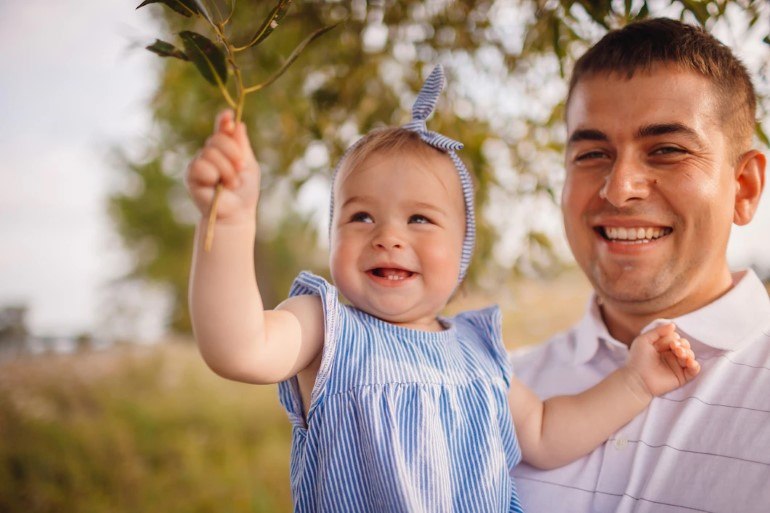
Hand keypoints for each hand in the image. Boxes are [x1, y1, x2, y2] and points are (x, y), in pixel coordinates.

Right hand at [186, 110, 259, 224]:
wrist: (237, 213)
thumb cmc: (244, 192)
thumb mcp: (248, 165)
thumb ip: (241, 145)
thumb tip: (238, 123)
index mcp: (225, 150)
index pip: (222, 130)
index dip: (223, 121)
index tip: (229, 115)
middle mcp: (210, 154)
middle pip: (217, 139)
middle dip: (233, 153)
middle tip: (240, 169)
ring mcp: (199, 163)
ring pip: (210, 152)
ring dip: (226, 170)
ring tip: (230, 184)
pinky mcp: (191, 175)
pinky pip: (201, 165)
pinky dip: (213, 175)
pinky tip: (216, 186)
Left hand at [626, 323, 700, 398]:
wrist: (637, 379)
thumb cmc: (637, 359)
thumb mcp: (644, 340)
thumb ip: (658, 331)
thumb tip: (673, 325)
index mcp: (662, 347)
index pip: (675, 338)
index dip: (674, 338)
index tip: (669, 342)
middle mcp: (671, 356)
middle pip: (685, 346)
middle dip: (683, 344)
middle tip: (675, 347)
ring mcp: (676, 366)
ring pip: (690, 356)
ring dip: (688, 353)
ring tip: (679, 354)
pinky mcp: (681, 377)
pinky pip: (694, 370)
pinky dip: (695, 365)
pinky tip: (689, 362)